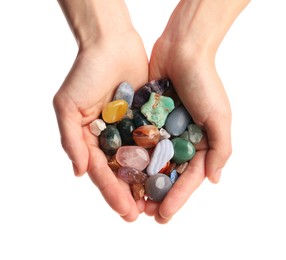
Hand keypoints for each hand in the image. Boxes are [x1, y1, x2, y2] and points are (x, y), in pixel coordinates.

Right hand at [53, 29, 147, 221]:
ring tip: (157, 203)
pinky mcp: (147, 119)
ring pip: (140, 161)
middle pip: (122, 171)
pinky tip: (169, 173)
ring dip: (147, 182)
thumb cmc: (85, 73)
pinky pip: (154, 142)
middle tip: (142, 214)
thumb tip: (79, 173)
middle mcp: (111, 138)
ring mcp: (130, 130)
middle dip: (130, 193)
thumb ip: (71, 139)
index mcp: (91, 139)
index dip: (112, 192)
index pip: (101, 172)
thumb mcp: (67, 105)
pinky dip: (160, 158)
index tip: (125, 211)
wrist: (111, 44)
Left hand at [146, 23, 231, 223]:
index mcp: (199, 143)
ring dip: (140, 182)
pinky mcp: (144, 118)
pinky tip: (120, 173)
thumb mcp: (219, 116)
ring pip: (149, 162)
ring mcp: (160, 130)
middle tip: (144, 214)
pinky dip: (129, 157)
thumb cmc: (204, 82)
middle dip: (156, 194)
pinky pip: (136, 142)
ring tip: (130, 200)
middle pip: (166, 173)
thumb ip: (220, 149)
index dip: (177, 197)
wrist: (182, 50)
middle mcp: (179, 140)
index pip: (188, 177)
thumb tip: (213, 180)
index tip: (164, 215)